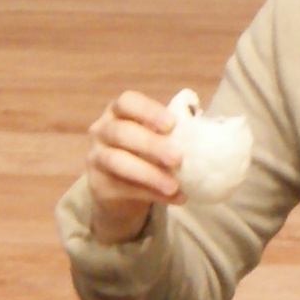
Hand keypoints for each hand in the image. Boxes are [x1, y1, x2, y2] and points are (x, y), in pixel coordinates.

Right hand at [78, 88, 182, 239]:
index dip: (148, 110)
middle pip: (122, 132)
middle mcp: (101, 131)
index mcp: (118, 112)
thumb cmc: (146, 155)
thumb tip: (203, 132)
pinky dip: (152, 194)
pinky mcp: (98, 185)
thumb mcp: (156, 138)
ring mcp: (95, 158)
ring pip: (118, 162)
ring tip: (174, 185)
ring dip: (149, 174)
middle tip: (178, 158)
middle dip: (151, 144)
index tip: (171, 124)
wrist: (121, 192)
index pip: (127, 102)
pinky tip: (174, 198)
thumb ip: (172, 132)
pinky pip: (124, 189)